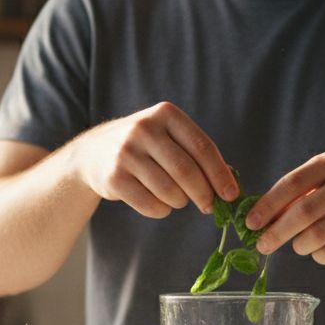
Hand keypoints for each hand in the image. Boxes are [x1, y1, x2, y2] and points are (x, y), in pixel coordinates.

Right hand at [71, 102, 237, 217]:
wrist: (93, 153)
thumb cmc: (144, 147)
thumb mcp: (168, 136)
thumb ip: (196, 154)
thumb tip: (229, 186)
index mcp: (165, 114)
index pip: (202, 147)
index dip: (220, 174)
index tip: (231, 194)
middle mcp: (144, 129)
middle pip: (186, 171)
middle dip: (204, 194)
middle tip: (209, 206)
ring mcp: (126, 152)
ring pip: (169, 191)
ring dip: (180, 202)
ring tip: (177, 199)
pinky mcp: (114, 177)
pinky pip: (151, 205)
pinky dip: (162, 211)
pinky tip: (160, 204)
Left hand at [244, 151, 324, 264]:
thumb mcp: (323, 184)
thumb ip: (294, 197)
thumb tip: (258, 220)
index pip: (292, 183)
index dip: (268, 204)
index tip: (250, 223)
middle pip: (302, 213)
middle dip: (276, 232)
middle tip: (262, 245)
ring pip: (315, 236)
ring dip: (299, 246)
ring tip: (299, 245)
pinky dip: (318, 255)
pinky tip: (321, 249)